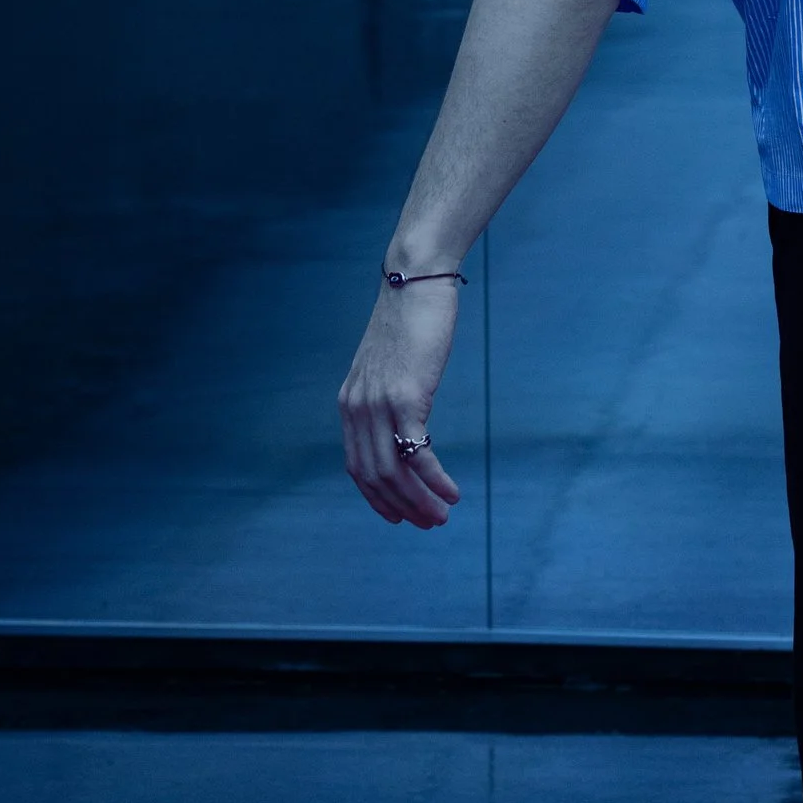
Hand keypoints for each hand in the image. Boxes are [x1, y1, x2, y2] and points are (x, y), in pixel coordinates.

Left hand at [338, 275, 464, 527]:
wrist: (415, 278)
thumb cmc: (410, 318)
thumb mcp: (389, 362)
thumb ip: (388, 392)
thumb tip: (405, 416)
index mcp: (350, 403)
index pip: (356, 466)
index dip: (377, 498)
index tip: (399, 517)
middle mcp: (357, 408)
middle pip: (374, 477)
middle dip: (402, 507)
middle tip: (430, 524)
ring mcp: (379, 404)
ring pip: (394, 472)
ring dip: (419, 501)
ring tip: (443, 516)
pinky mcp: (406, 397)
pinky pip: (418, 453)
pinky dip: (434, 479)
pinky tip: (452, 491)